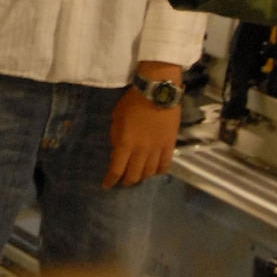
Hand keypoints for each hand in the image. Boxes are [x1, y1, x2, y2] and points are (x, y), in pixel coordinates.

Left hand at [106, 64, 181, 187]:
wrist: (157, 91)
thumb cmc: (133, 101)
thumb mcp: (117, 117)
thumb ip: (116, 137)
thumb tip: (118, 151)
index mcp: (126, 143)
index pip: (116, 169)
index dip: (110, 180)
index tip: (107, 185)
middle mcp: (141, 151)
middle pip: (134, 175)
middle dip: (126, 181)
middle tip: (122, 181)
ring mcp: (157, 149)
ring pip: (150, 173)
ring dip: (142, 177)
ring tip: (138, 175)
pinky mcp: (170, 145)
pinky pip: (165, 165)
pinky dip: (159, 171)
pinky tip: (155, 171)